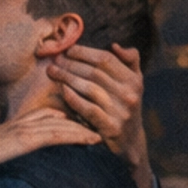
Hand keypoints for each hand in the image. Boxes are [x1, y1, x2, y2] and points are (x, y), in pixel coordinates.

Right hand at [0, 105, 98, 185]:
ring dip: (87, 127)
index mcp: (19, 123)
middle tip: (106, 123)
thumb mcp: (1, 151)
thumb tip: (26, 162)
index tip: (91, 122)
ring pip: (64, 124)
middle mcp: (25, 121)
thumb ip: (16, 150)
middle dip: (84, 118)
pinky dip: (78, 136)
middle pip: (62, 116)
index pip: (52, 115)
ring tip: (107, 132)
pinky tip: (92, 140)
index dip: (72, 118)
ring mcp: (26, 129)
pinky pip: (58, 135)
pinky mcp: (26, 140)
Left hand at [46, 42, 153, 187]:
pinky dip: (74, 99)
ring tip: (52, 72)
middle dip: (71, 64)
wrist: (131, 142)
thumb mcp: (134, 83)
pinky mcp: (111, 128)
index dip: (84, 52)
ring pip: (90, 88)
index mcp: (134, 80)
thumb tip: (115, 45)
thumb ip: (129, 61)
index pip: (106, 59)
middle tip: (54, 59)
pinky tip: (62, 91)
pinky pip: (89, 109)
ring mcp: (121, 112)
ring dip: (68, 78)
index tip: (67, 49)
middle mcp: (130, 94)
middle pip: (95, 73)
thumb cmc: (125, 106)